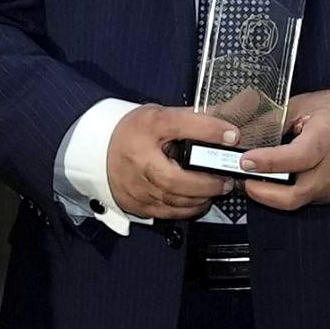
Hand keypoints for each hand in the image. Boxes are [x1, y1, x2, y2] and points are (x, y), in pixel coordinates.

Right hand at [103, 101, 239, 224]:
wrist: (98, 151)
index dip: (208, 130)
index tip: (231, 135)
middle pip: (174, 178)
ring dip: (201, 197)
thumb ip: (193, 119)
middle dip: (206, 182)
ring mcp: (136, 185)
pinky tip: (199, 200)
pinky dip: (189, 208)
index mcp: (145, 128)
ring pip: (174, 200)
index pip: (178, 125)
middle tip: (226, 179)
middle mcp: (138, 158)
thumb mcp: (160, 115)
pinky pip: (168, 212)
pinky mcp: (137, 204)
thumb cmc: (133, 132)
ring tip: (216, 188)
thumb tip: (227, 125)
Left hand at [234, 80, 329, 212]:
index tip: (246, 160)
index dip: (269, 162)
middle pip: (296, 195)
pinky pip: (307, 198)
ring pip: (298, 201)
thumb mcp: (308, 103)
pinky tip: (278, 181)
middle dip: (264, 194)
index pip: (297, 157)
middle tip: (244, 181)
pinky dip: (289, 192)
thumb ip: (277, 120)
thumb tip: (247, 133)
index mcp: (327, 137)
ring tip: (256, 180)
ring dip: (273, 195)